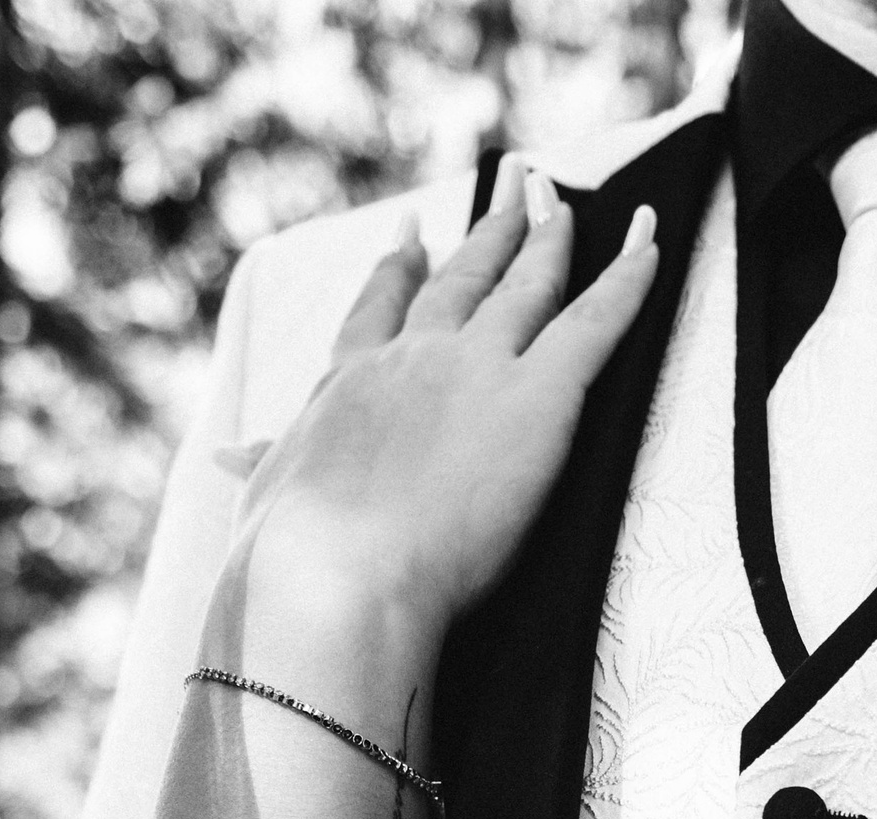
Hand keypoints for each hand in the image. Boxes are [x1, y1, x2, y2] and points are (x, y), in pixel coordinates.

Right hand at [235, 155, 659, 646]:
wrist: (335, 573)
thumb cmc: (294, 558)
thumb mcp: (270, 504)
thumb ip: (264, 472)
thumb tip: (226, 461)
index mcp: (350, 384)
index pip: (380, 314)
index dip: (400, 274)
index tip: (412, 240)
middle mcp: (414, 358)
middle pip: (460, 282)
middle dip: (488, 234)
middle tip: (514, 189)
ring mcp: (477, 369)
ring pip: (527, 286)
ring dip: (551, 237)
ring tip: (565, 200)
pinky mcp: (538, 398)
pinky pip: (596, 323)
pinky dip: (630, 278)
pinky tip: (650, 239)